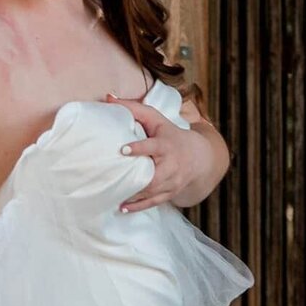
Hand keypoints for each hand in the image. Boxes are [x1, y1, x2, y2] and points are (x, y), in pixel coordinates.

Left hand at [105, 91, 212, 212]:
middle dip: (139, 179)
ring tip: (114, 195)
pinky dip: (138, 206)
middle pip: (155, 175)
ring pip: (153, 191)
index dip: (140, 148)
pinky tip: (122, 208)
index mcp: (166, 145)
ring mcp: (171, 181)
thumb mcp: (156, 118)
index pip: (153, 146)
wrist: (197, 157)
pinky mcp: (169, 193)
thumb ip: (133, 108)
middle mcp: (171, 165)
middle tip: (117, 179)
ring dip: (134, 195)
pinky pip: (153, 202)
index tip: (123, 149)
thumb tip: (108, 97)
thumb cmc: (169, 134)